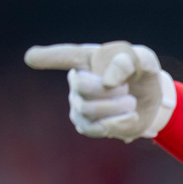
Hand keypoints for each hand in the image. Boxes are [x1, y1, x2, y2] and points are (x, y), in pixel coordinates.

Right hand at [25, 41, 175, 141]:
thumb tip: (107, 80)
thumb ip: (129, 62)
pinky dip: (117, 123)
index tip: (31, 57)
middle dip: (108, 90)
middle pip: (80, 85)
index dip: (49, 57)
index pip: (65, 56)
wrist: (152, 101)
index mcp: (89, 58)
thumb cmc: (142, 74)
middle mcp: (78, 80)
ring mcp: (79, 103)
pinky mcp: (86, 124)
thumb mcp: (145, 61)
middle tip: (126, 89)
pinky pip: (95, 128)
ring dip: (116, 107)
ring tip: (131, 102)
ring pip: (87, 108)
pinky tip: (130, 117)